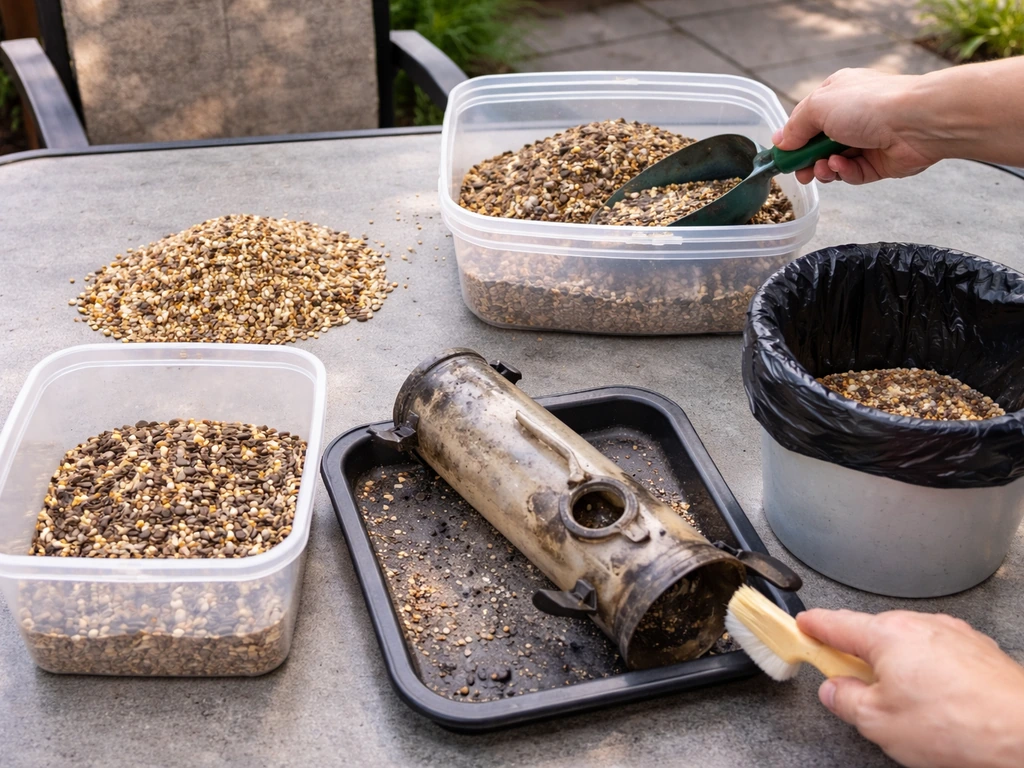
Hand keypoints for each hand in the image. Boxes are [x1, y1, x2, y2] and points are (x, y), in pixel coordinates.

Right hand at [774, 68, 939, 184]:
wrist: (917, 121)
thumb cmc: (868, 105)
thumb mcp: (818, 107)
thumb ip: (795, 127)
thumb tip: (780, 142)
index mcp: (837, 95)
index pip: (807, 119)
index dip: (793, 138)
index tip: (782, 155)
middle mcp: (852, 116)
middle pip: (818, 144)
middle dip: (806, 160)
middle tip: (800, 172)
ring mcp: (867, 140)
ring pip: (833, 162)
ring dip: (824, 168)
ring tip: (823, 168)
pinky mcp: (879, 162)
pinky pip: (854, 173)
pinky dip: (845, 172)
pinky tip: (843, 166)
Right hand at [797, 609, 1023, 767]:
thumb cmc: (958, 727)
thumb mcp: (879, 723)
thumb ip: (846, 701)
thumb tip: (834, 690)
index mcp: (887, 635)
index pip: (836, 623)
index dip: (813, 626)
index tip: (801, 626)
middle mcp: (919, 624)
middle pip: (873, 634)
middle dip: (858, 656)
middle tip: (853, 687)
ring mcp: (952, 634)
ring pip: (909, 645)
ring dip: (897, 666)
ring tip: (906, 707)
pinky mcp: (978, 650)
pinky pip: (938, 654)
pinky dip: (929, 672)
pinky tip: (938, 703)